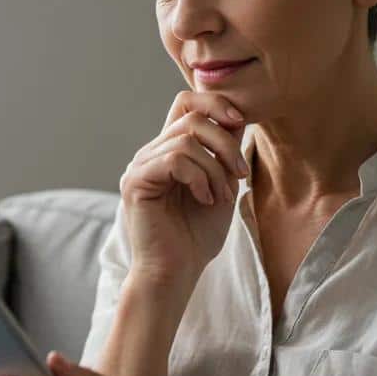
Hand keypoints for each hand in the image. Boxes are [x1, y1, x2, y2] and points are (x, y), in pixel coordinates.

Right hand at [119, 90, 249, 283]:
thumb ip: (224, 152)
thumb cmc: (196, 236)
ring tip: (220, 197)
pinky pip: (174, 160)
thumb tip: (236, 116)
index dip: (214, 103)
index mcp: (168, 151)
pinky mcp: (135, 181)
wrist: (176, 272)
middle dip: (225, 143)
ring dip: (215, 168)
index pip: (185, 103)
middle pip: (191, 117)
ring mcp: (140, 166)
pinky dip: (198, 178)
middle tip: (241, 174)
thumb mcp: (221, 185)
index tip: (239, 123)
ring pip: (186, 139)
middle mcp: (150, 153)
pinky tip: (204, 199)